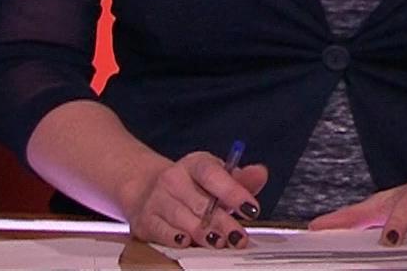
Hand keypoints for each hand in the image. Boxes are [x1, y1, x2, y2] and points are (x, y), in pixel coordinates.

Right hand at [122, 150, 267, 248]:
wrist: (148, 189)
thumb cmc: (193, 187)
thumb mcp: (217, 177)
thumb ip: (241, 180)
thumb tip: (260, 174)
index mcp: (196, 164)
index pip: (214, 175)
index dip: (234, 192)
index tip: (251, 208)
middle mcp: (174, 179)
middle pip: (201, 203)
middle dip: (223, 222)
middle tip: (239, 237)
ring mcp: (157, 199)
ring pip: (182, 219)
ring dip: (203, 233)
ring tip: (219, 242)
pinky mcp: (145, 220)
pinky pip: (161, 231)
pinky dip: (174, 238)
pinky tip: (186, 242)